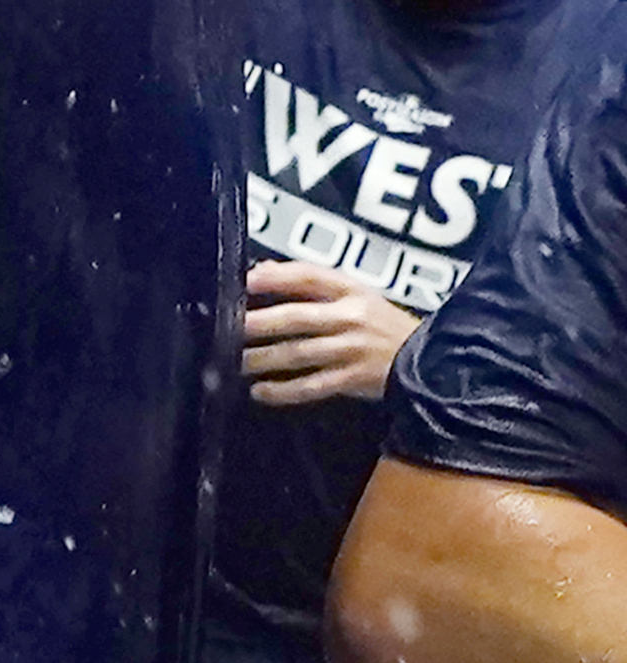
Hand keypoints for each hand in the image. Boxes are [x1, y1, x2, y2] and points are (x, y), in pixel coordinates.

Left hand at [245, 260, 419, 405]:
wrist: (434, 360)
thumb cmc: (383, 324)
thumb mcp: (356, 293)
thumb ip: (310, 281)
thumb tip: (261, 271)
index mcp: (351, 291)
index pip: (309, 276)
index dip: (275, 277)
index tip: (244, 281)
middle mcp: (351, 318)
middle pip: (297, 317)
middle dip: (259, 323)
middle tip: (228, 328)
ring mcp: (352, 350)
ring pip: (300, 353)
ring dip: (264, 359)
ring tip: (237, 361)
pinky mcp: (355, 379)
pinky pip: (313, 386)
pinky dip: (285, 391)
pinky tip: (261, 392)